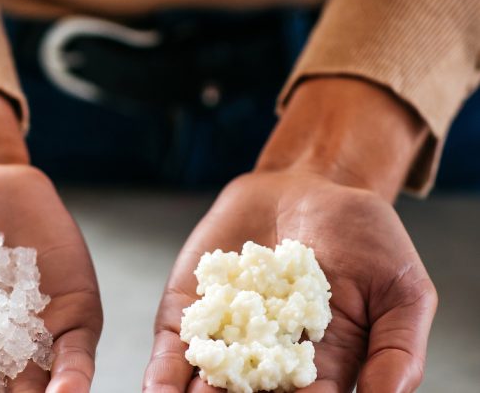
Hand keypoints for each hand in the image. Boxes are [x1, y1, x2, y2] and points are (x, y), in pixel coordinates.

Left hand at [143, 170, 436, 391]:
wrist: (308, 185)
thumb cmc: (363, 237)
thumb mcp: (401, 289)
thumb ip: (397, 348)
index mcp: (322, 369)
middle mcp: (269, 362)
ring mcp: (227, 337)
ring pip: (208, 386)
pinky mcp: (193, 311)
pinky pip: (175, 349)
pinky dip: (164, 375)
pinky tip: (157, 391)